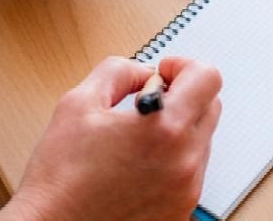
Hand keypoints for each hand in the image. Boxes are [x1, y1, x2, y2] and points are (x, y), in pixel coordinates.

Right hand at [0, 56, 222, 220]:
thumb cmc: (61, 176)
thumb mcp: (80, 101)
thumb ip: (118, 71)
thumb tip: (142, 71)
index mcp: (164, 129)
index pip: (207, 78)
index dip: (183, 65)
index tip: (163, 73)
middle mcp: (184, 162)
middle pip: (211, 106)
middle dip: (183, 93)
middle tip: (150, 99)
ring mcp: (185, 192)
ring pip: (202, 140)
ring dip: (179, 127)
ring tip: (138, 134)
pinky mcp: (179, 213)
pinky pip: (191, 172)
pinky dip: (173, 158)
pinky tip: (139, 161)